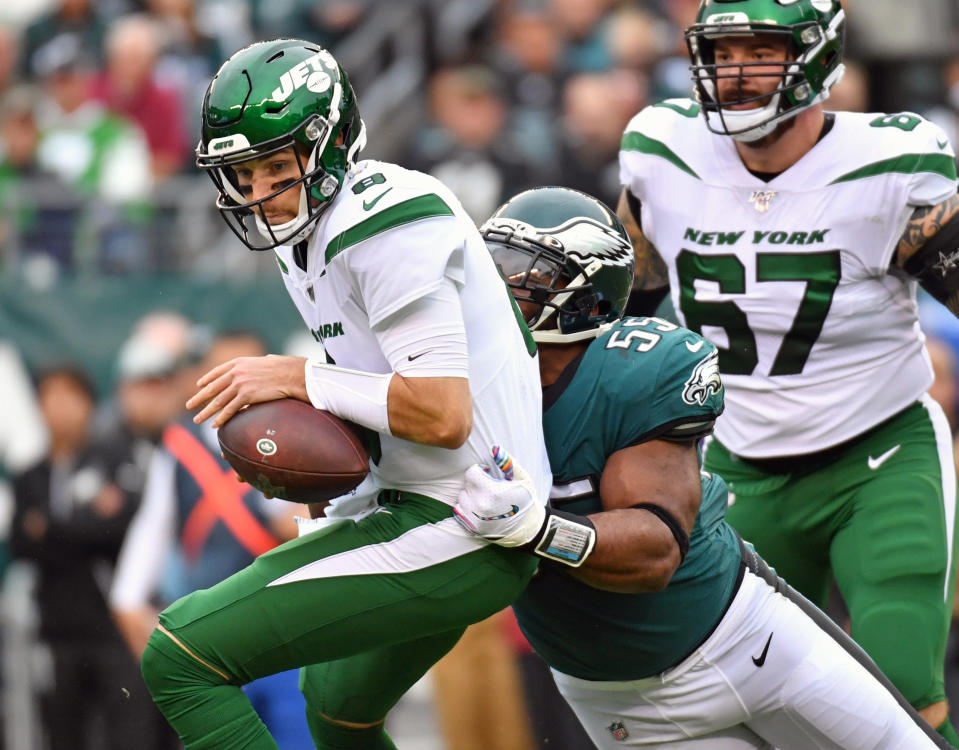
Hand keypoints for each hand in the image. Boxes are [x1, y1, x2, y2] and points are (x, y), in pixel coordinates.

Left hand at [187, 354, 308, 427]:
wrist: (292, 374)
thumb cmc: (284, 368)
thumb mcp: (266, 361)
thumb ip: (257, 365)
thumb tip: (263, 363)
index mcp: (239, 362)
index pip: (217, 371)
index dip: (207, 379)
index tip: (199, 386)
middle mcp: (236, 372)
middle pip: (212, 388)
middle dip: (199, 398)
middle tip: (189, 406)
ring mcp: (240, 384)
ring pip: (218, 401)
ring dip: (206, 412)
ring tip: (197, 419)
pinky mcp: (247, 395)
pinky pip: (230, 409)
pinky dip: (221, 418)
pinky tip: (215, 425)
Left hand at [453, 446, 544, 545]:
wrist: (527, 528)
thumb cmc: (525, 500)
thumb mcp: (522, 479)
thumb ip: (507, 462)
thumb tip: (494, 448)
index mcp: (492, 491)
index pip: (471, 473)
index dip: (481, 472)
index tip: (490, 477)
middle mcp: (480, 504)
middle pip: (467, 485)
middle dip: (476, 484)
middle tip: (490, 489)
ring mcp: (474, 517)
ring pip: (462, 497)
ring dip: (470, 496)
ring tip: (485, 499)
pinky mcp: (472, 527)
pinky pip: (459, 511)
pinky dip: (467, 508)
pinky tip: (480, 509)